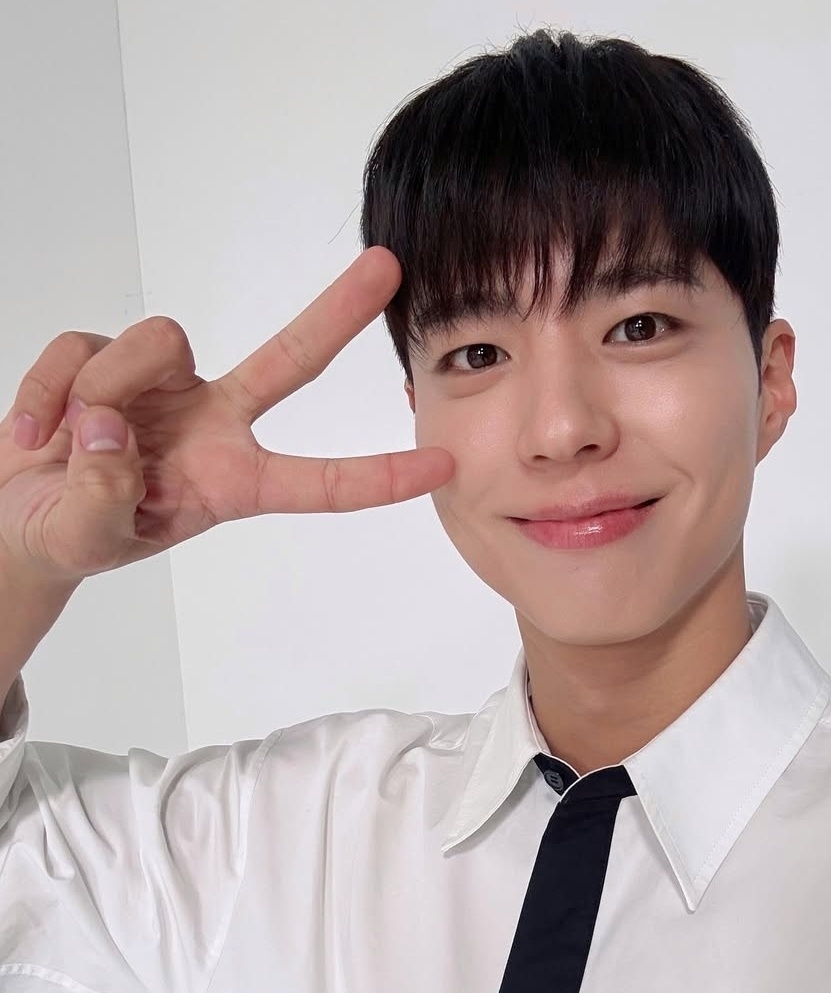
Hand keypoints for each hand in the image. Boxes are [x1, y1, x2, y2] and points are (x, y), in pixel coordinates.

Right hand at [0, 246, 453, 583]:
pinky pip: (82, 346)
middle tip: (389, 267)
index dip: (379, 476)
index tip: (442, 465)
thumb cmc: (72, 536)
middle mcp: (214, 424)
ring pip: (155, 342)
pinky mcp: (110, 355)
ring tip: (66, 444)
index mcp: (232, 483)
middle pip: (290, 359)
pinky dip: (45, 388)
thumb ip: (102, 500)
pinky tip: (34, 432)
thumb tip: (112, 428)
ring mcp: (166, 384)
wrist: (19, 515)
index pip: (319, 481)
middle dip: (337, 313)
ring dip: (100, 389)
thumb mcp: (88, 540)